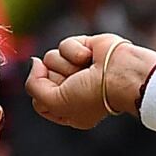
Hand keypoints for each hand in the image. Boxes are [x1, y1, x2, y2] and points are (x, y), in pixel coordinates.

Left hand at [25, 34, 155, 128]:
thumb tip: (34, 62)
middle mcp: (72, 89)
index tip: (62, 98)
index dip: (44, 96)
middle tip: (78, 82)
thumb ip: (33, 86)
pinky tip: (90, 56)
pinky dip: (75, 51)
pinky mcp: (83, 48)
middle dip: (57, 79)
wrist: (122, 75)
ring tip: (85, 69)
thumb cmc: (93, 95)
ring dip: (67, 65)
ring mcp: (77, 68)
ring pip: (50, 58)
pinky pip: (63, 45)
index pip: (38, 101)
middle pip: (42, 78)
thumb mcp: (55, 103)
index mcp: (67, 110)